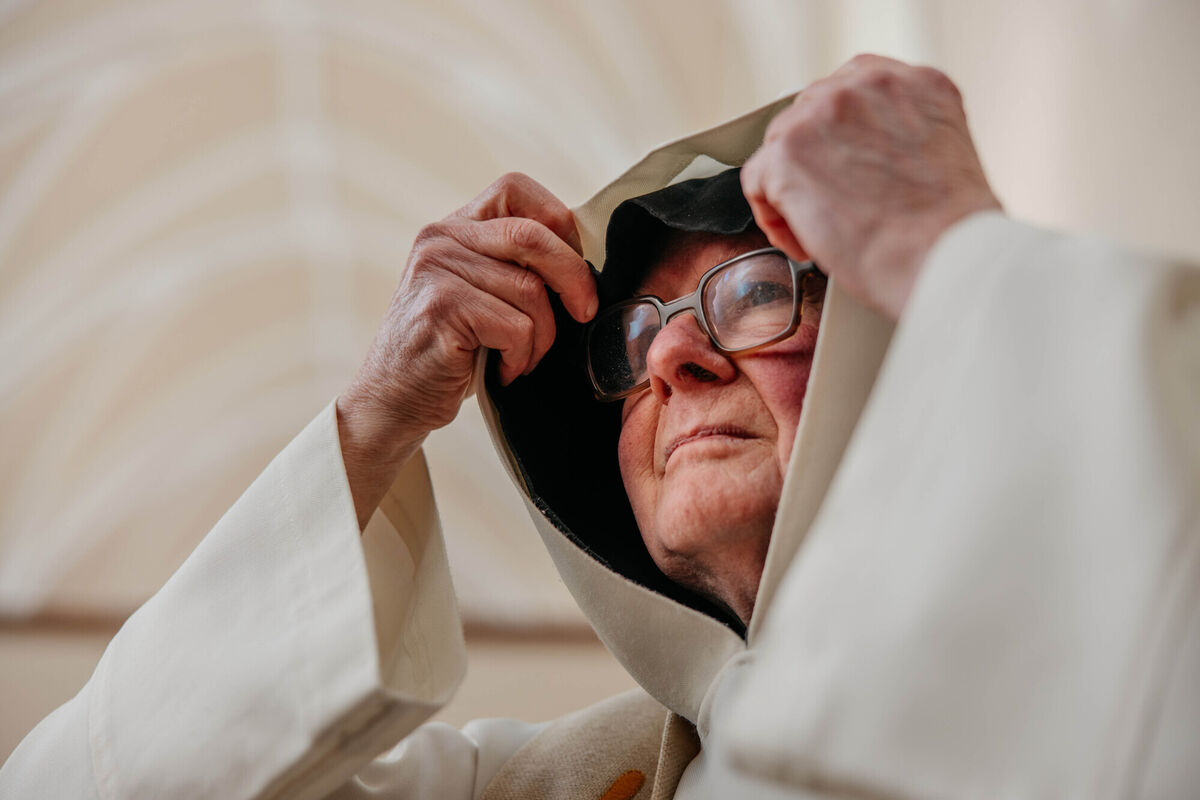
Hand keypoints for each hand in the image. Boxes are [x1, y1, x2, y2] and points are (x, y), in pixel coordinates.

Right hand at [337, 173, 596, 527]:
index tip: (575, 262)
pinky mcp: (441, 309)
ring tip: (523, 357)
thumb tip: (585, 260)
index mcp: (455, 226)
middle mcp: (441, 238)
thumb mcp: (481, 293)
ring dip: (543, 336)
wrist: (394, 400)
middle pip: (533, 237)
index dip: (558, 221)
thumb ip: (515, 265)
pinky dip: (522, 357)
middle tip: (583, 312)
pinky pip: (517, 327)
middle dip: (574, 278)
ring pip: (531, 291)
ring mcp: (437, 271)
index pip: (515, 189)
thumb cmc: (451, 351)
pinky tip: (505, 370)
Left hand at [741, 54, 1001, 320]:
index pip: (852, 92)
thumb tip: (861, 159)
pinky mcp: (788, 151)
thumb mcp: (943, 154)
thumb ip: (900, 137)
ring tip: (824, 232)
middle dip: (814, 164)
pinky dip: (774, 219)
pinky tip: (806, 243)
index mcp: (913, 82)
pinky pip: (757, 180)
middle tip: (833, 207)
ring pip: (780, 148)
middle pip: (810, 115)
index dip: (840, 139)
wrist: (945, 256)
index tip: (844, 171)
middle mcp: (867, 84)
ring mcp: (822, 113)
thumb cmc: (950, 231)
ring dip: (793, 192)